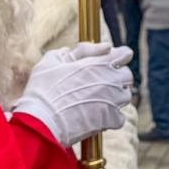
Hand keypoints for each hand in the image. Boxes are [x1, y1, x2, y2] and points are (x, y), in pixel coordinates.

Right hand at [16, 42, 132, 146]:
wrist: (41, 122)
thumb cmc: (43, 90)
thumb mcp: (54, 61)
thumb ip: (80, 50)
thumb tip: (101, 46)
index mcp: (100, 62)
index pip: (125, 54)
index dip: (118, 56)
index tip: (109, 62)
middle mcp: (111, 80)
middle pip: (127, 76)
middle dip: (117, 78)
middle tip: (100, 83)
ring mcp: (113, 101)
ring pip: (125, 97)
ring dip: (115, 97)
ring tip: (96, 100)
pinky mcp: (111, 120)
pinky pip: (120, 117)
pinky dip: (111, 118)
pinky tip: (96, 116)